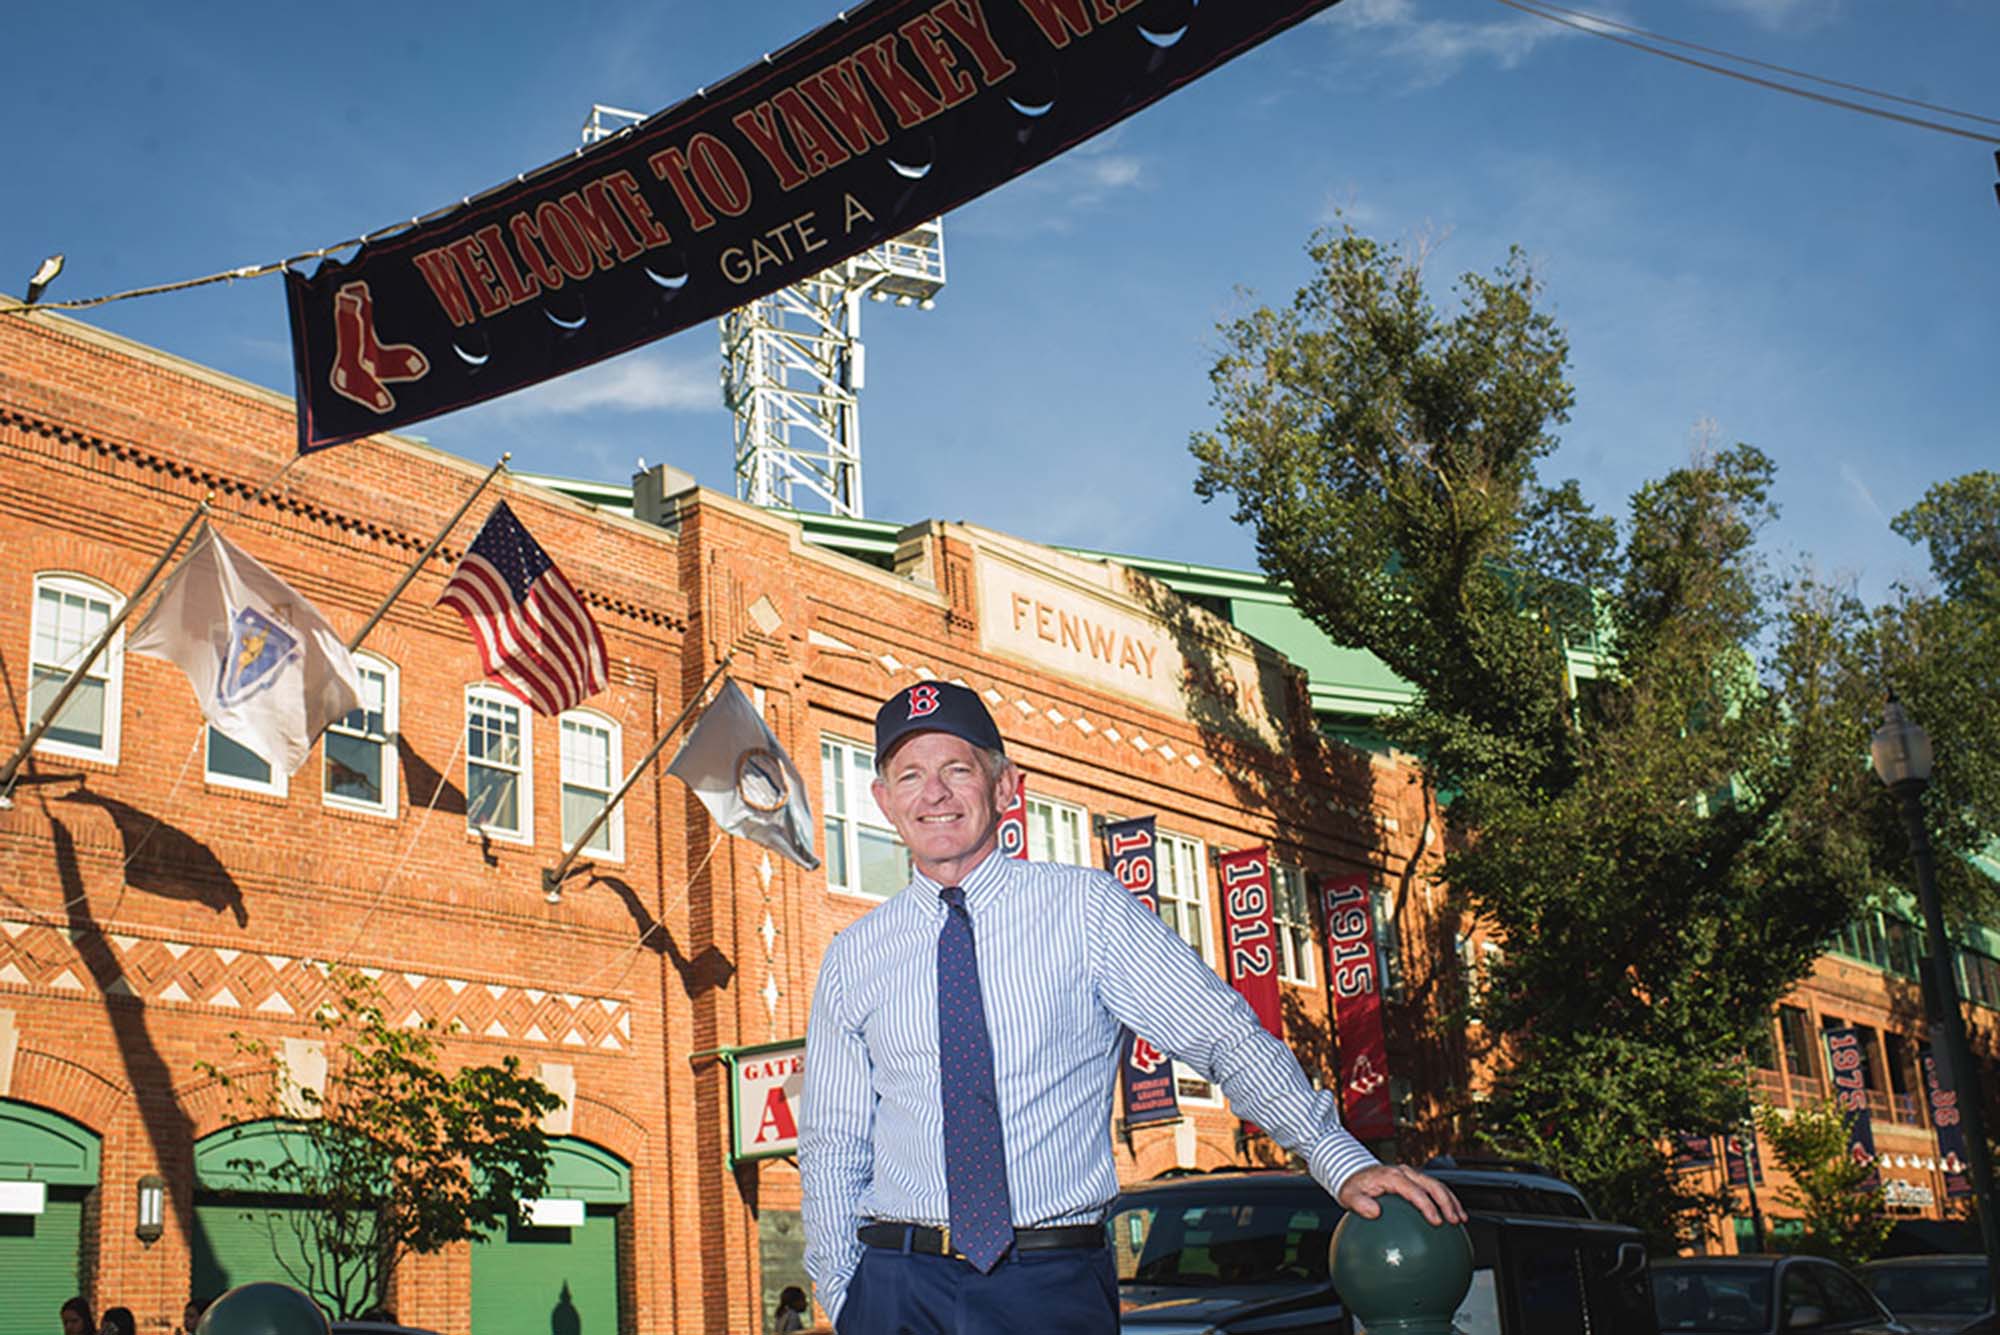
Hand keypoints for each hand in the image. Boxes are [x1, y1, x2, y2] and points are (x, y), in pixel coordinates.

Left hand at [1334, 1162, 1467, 1226]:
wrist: (1353, 1173)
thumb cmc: (1352, 1186)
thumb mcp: (1349, 1195)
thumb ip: (1360, 1204)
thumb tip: (1374, 1212)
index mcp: (1391, 1176)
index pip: (1414, 1190)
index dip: (1427, 1205)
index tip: (1436, 1221)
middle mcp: (1404, 1172)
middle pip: (1432, 1184)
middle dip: (1446, 1202)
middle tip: (1454, 1220)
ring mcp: (1411, 1175)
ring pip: (1437, 1185)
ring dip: (1451, 1201)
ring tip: (1460, 1219)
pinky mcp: (1414, 1180)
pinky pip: (1433, 1188)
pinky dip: (1446, 1200)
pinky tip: (1452, 1216)